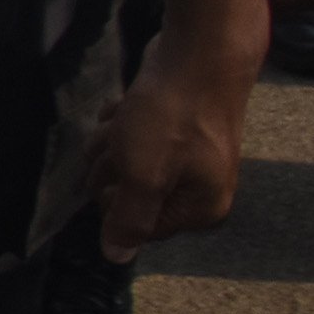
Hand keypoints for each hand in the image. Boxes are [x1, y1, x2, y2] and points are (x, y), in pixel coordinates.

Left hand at [87, 49, 251, 257]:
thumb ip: (128, 220)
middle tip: (126, 140)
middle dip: (113, 165)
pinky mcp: (172, 127)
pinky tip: (129, 103)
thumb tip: (117, 259)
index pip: (135, 226)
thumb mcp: (143, 177)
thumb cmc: (172, 120)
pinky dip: (121, 119)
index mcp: (199, 208)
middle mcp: (197, 186)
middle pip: (125, 192)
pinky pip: (129, 133)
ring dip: (113, 139)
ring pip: (122, 160)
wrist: (198, 54)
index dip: (114, 200)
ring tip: (128, 118)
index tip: (118, 172)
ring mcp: (186, 155)